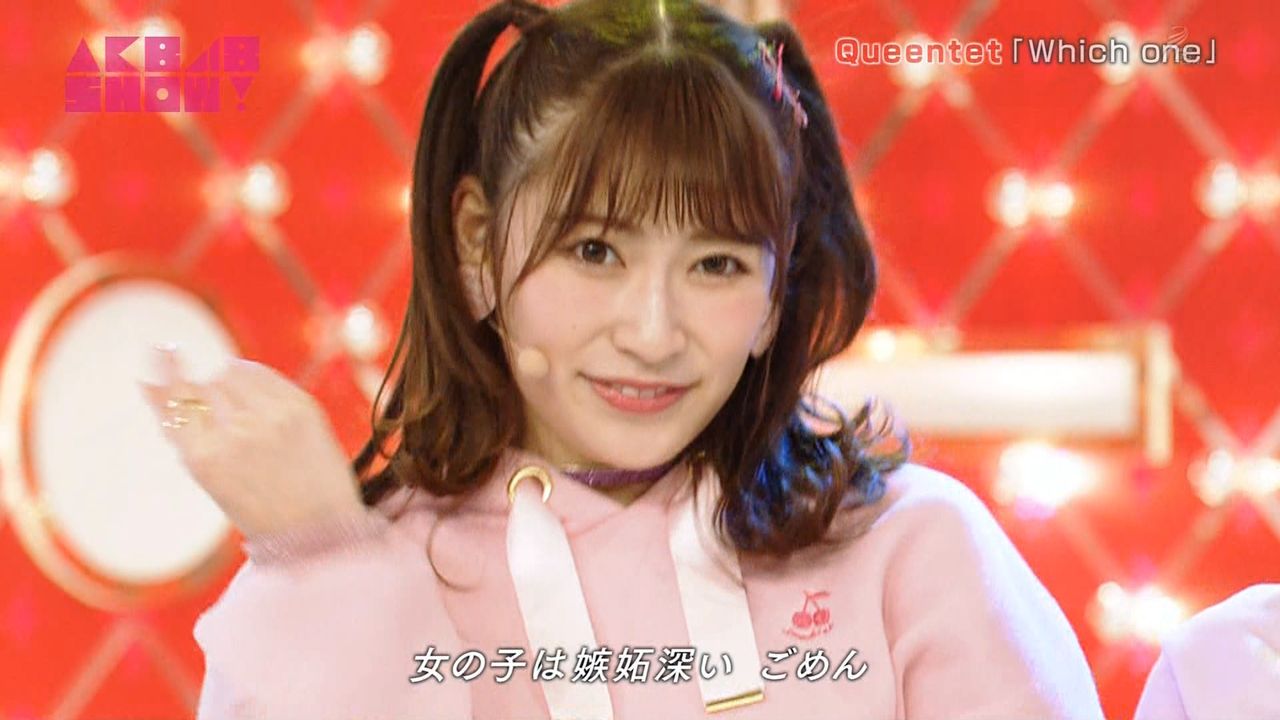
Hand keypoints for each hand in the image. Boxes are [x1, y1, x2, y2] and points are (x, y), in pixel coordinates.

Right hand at [139, 344, 365, 538]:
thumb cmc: (255, 505)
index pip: (175, 398)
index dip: (166, 370)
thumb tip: (145, 382)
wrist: (317, 528)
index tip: (157, 347)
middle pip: (204, 385)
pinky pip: (262, 373)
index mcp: (205, 458)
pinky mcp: (301, 405)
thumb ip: (180, 431)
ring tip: (247, 415)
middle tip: (225, 419)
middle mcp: (236, 433)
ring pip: (231, 372)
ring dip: (230, 385)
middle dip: (206, 395)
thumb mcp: (208, 476)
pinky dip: (254, 379)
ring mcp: (272, 416)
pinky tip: (261, 403)